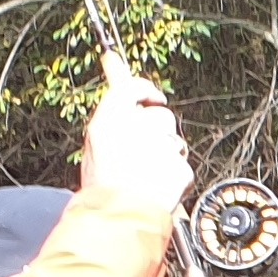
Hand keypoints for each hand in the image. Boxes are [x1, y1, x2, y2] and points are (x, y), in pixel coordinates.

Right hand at [79, 51, 194, 209]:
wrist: (118, 215)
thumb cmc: (104, 182)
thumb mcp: (96, 140)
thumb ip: (112, 104)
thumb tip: (114, 61)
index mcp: (111, 119)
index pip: (133, 87)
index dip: (146, 90)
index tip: (153, 96)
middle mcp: (137, 128)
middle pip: (160, 117)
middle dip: (157, 132)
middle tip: (142, 153)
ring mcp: (161, 147)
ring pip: (173, 141)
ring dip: (165, 153)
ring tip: (147, 174)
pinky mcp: (179, 167)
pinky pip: (180, 166)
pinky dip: (173, 176)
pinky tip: (157, 187)